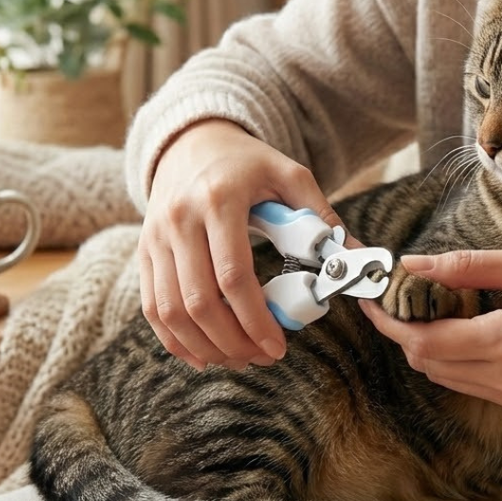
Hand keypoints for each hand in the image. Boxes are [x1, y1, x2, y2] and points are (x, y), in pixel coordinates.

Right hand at [139, 119, 342, 368]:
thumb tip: (356, 258)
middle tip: (262, 358)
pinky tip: (202, 354)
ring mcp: (156, 237)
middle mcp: (179, 219)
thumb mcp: (289, 175)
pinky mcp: (145, 251)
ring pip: (171, 310)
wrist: (192, 141)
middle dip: (232, 341)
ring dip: (204, 346)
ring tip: (238, 359)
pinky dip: (174, 339)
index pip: (232, 275)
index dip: (255, 319)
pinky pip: (151, 307)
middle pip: (198, 301)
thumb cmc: (247, 163)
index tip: (278, 346)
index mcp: (218, 199)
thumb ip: (322, 216)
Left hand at [361, 247, 501, 412]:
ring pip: (444, 377)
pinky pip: (469, 384)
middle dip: (404, 332)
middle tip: (398, 297)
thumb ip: (466, 266)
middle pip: (427, 363)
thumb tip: (413, 264)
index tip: (371, 299)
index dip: (389, 323)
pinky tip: (460, 328)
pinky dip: (453, 358)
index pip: (425, 341)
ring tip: (428, 308)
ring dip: (427, 346)